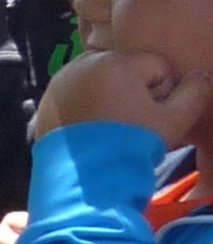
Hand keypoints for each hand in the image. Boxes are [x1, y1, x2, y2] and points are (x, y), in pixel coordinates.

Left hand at [33, 50, 212, 143]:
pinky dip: (86, 108)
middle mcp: (84, 63)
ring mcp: (61, 81)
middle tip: (132, 126)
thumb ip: (195, 93)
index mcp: (117, 61)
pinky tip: (91, 132)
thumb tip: (200, 75)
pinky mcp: (46, 100)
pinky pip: (77, 96)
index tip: (152, 118)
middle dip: (135, 94)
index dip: (164, 94)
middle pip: (127, 71)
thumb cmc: (133, 145)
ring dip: (111, 100)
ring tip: (112, 131)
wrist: (84, 181)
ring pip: (102, 83)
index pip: (157, 66)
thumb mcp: (173, 121)